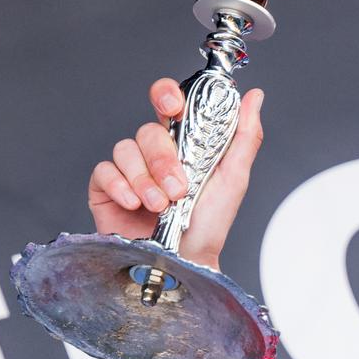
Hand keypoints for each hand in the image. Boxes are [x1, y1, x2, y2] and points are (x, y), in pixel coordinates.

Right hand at [87, 77, 265, 270]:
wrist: (184, 263)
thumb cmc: (208, 226)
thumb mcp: (234, 179)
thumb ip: (245, 135)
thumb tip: (254, 97)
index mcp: (182, 142)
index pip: (168, 102)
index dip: (166, 95)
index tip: (173, 105)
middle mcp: (153, 153)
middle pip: (147, 130)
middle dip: (163, 158)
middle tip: (178, 187)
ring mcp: (129, 170)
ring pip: (125, 148)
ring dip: (145, 179)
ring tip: (161, 206)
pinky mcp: (106, 189)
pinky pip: (104, 171)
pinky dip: (120, 186)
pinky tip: (134, 205)